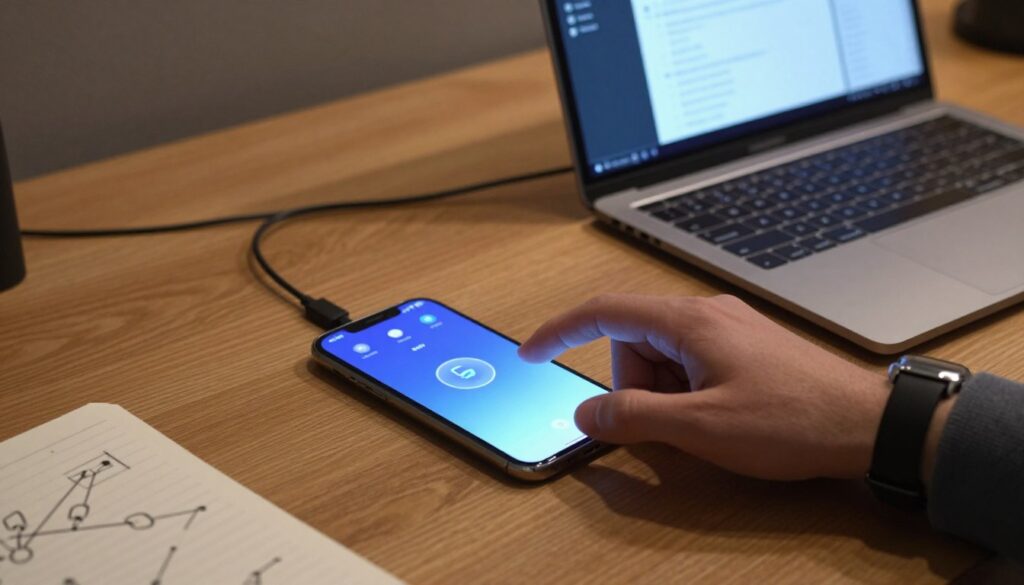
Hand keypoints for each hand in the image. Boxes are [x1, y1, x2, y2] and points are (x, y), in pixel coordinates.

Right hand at [518, 294, 890, 480]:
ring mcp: (727, 329)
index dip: (559, 331)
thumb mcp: (701, 427)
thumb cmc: (791, 420)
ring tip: (706, 424)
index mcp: (687, 321)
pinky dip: (687, 393)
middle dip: (634, 387)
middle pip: (633, 342)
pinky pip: (691, 364)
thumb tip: (585, 413)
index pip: (603, 311)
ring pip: (662, 358)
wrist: (867, 424)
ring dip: (665, 395)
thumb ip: (633, 418)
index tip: (532, 352)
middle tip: (669, 424)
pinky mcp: (743, 347)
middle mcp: (705, 314)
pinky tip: (721, 417)